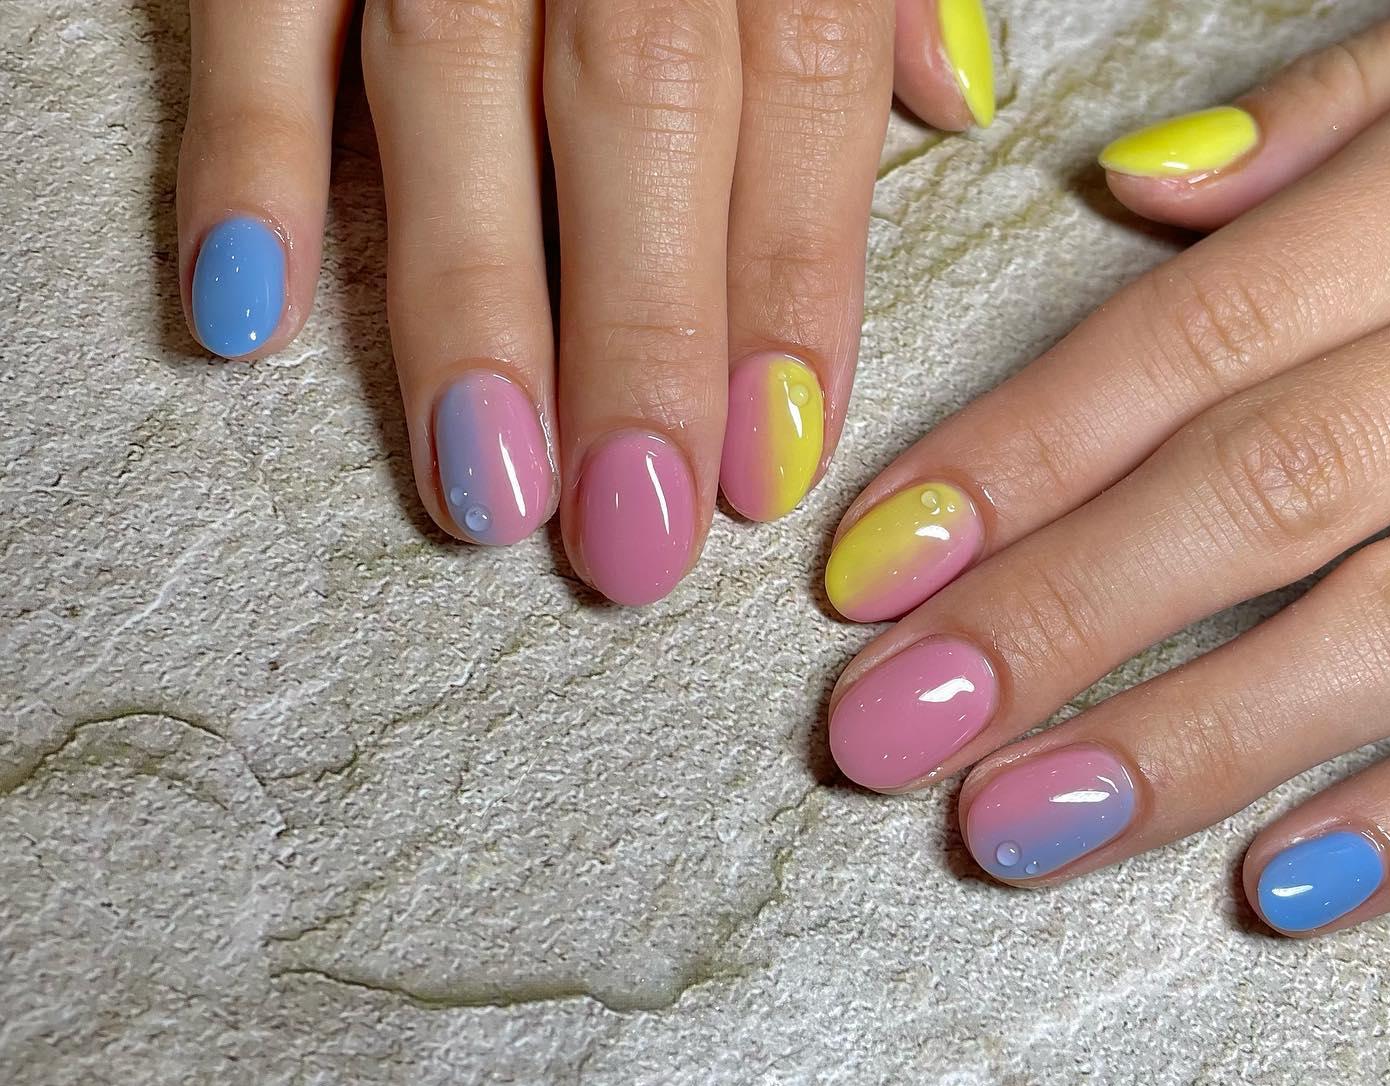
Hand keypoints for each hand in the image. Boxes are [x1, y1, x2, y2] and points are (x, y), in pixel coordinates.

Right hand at [176, 0, 997, 603]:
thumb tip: (949, 104)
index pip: (801, 88)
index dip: (789, 288)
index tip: (766, 464)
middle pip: (636, 110)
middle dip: (637, 339)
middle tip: (633, 536)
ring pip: (449, 78)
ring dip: (464, 301)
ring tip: (484, 489)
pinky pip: (248, 2)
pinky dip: (247, 152)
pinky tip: (247, 316)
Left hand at [823, 3, 1389, 936]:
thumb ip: (1344, 117)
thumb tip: (1135, 188)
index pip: (1188, 341)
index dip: (1010, 464)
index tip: (867, 576)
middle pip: (1254, 492)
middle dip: (1050, 623)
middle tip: (882, 737)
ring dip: (1188, 746)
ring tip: (1014, 831)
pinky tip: (1274, 890)